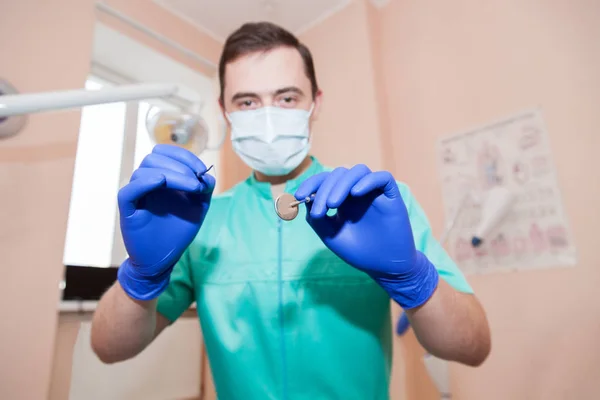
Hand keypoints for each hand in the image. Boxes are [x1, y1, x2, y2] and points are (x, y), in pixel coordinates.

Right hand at [117, 144, 214, 300]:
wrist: (162, 259)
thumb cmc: (178, 232)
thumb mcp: (198, 208)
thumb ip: (204, 189)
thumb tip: (207, 175)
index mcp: (161, 178)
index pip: (166, 153)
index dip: (184, 156)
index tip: (202, 170)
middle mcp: (146, 183)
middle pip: (154, 158)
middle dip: (180, 166)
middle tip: (197, 182)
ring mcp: (136, 195)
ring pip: (143, 171)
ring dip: (171, 173)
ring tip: (191, 187)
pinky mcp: (128, 210)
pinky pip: (129, 191)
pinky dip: (144, 183)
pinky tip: (160, 181)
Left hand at [295, 165, 438, 308]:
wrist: (384, 267)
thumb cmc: (359, 252)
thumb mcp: (331, 236)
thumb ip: (317, 218)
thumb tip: (305, 200)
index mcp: (342, 198)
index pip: (325, 180)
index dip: (311, 183)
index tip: (299, 195)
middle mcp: (357, 192)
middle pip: (339, 174)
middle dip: (324, 188)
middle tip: (319, 210)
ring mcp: (374, 192)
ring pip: (358, 170)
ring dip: (342, 183)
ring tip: (333, 204)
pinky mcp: (392, 196)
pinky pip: (383, 178)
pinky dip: (368, 181)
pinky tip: (356, 193)